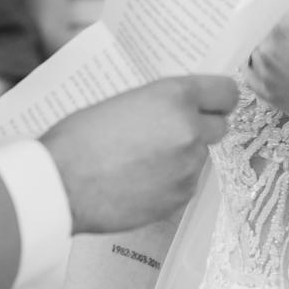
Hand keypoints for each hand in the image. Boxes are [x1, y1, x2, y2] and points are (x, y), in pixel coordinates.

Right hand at [41, 74, 236, 233]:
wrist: (61, 185)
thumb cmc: (79, 139)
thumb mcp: (124, 101)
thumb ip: (160, 103)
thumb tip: (179, 108)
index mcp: (175, 97)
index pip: (226, 92)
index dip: (219, 98)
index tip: (213, 102)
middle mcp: (189, 130)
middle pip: (219, 126)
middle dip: (200, 127)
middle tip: (171, 131)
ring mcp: (187, 167)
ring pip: (200, 156)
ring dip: (182, 156)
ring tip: (144, 159)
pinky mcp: (179, 197)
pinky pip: (186, 182)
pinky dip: (171, 181)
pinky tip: (140, 180)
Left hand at [247, 0, 288, 143]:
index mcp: (284, 28)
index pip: (265, 2)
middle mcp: (267, 51)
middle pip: (252, 24)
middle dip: (257, 13)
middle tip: (258, 1)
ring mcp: (265, 75)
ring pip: (247, 48)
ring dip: (251, 36)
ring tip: (255, 25)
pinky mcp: (268, 95)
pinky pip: (248, 73)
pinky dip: (250, 62)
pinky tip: (255, 55)